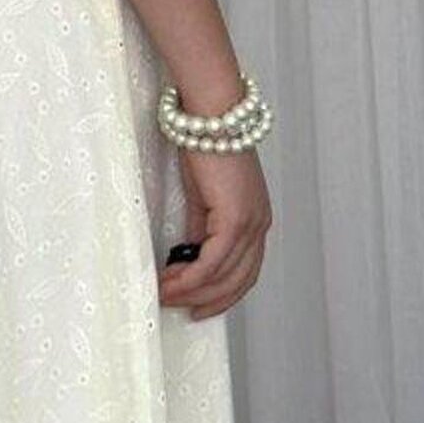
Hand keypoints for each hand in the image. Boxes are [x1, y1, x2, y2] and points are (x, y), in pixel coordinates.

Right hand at [157, 145, 271, 320]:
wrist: (211, 114)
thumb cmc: (205, 142)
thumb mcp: (204, 194)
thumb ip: (201, 227)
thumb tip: (190, 256)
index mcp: (257, 219)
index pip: (245, 272)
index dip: (221, 295)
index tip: (196, 306)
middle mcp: (260, 226)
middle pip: (237, 282)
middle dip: (206, 301)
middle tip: (175, 307)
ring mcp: (251, 224)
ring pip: (224, 276)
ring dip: (191, 291)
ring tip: (163, 294)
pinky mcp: (235, 219)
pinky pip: (212, 262)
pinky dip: (190, 278)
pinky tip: (169, 280)